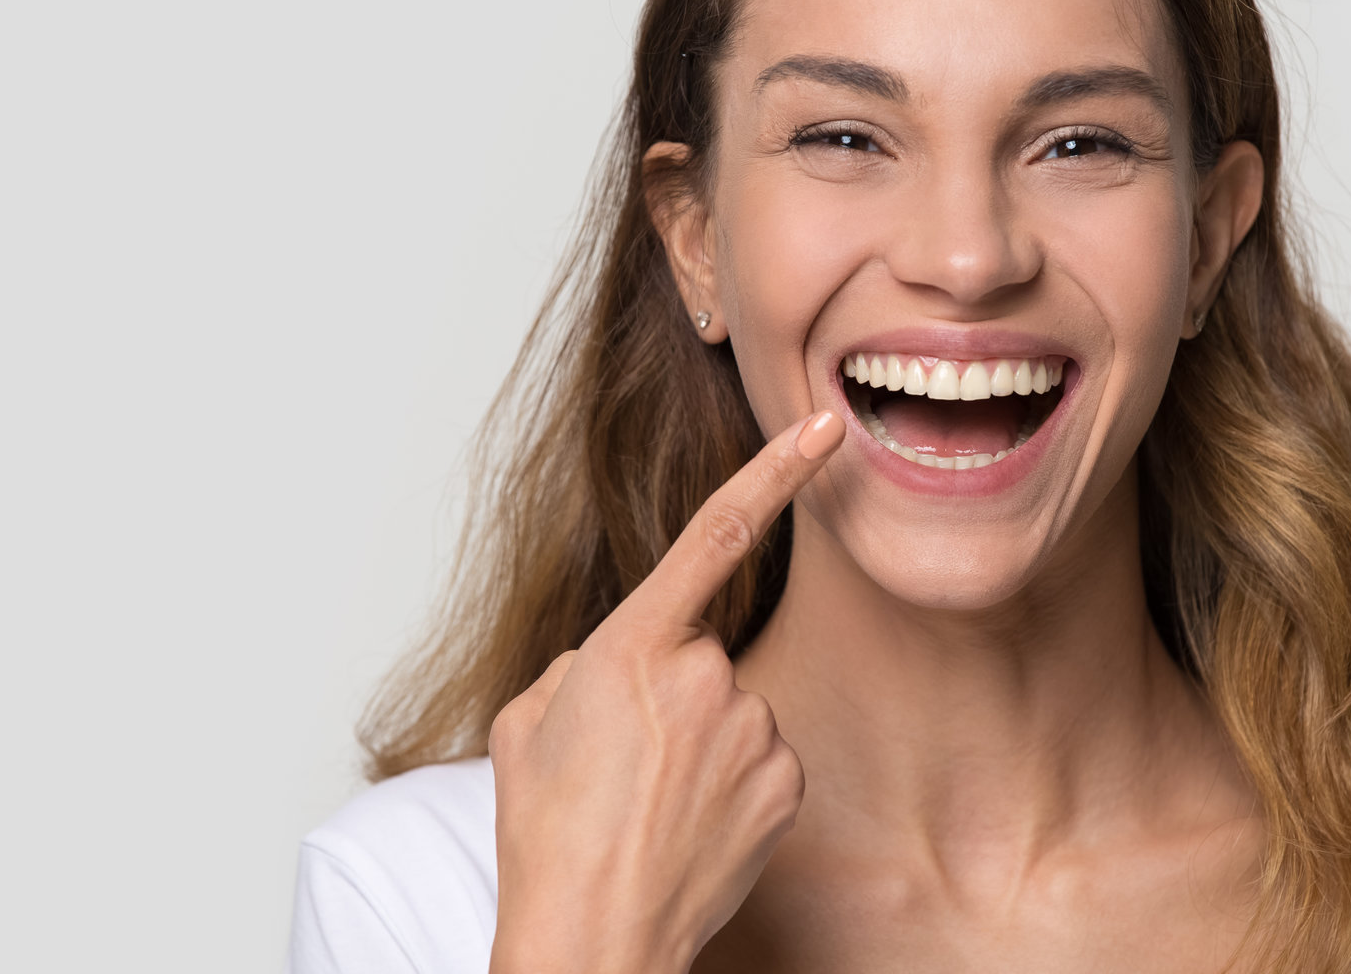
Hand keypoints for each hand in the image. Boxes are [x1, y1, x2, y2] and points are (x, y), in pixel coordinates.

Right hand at [486, 410, 845, 973]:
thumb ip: (583, 664)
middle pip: (699, 656)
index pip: (717, 532)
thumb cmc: (548, 833)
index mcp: (634, 645)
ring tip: (650, 804)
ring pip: (732, 711)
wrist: (595, 936)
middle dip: (668, 695)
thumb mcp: (528, 722)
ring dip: (699, 745)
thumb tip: (620, 663)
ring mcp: (756, 727)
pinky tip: (692, 822)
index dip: (775, 470)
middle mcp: (707, 674)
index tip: (822, 427)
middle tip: (625, 765)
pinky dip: (732, 783)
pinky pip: (762, 758)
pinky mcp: (787, 780)